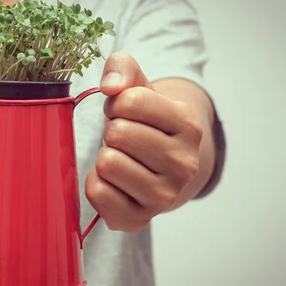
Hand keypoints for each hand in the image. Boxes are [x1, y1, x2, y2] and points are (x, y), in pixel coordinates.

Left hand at [85, 52, 203, 231]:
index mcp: (188, 127)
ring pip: (107, 164)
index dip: (116, 103)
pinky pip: (98, 193)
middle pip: (117, 134)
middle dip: (112, 131)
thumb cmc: (145, 124)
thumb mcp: (140, 87)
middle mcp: (184, 165)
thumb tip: (110, 85)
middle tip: (123, 139)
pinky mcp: (139, 218)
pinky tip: (113, 181)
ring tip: (121, 159)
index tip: (124, 113)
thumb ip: (123, 67)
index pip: (129, 101)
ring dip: (105, 157)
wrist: (161, 169)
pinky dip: (96, 183)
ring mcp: (164, 196)